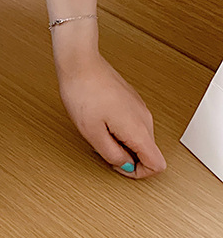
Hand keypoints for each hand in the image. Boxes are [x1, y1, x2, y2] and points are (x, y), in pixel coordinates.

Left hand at [56, 51, 167, 178]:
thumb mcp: (92, 133)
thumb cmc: (83, 93)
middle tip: (101, 146)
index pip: (157, 165)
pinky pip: (132, 124)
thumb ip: (112, 154)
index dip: (137, 173)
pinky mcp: (131, 101)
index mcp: (139, 129)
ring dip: (121, 142)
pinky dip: (118, 130)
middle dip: (126, 156)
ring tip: (97, 131)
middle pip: (148, 152)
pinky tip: (99, 120)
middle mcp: (145, 118)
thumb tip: (125, 165)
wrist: (80, 64)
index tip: (117, 165)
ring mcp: (139, 108)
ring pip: (139, 138)